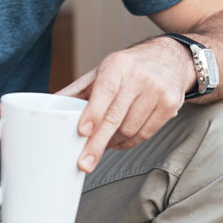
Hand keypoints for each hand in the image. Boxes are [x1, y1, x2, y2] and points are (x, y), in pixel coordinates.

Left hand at [56, 38, 193, 172]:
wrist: (169, 59)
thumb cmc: (128, 67)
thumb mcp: (103, 70)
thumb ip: (79, 88)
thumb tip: (51, 102)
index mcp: (117, 65)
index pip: (105, 91)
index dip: (93, 113)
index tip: (82, 131)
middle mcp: (139, 77)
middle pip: (116, 116)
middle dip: (98, 142)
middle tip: (85, 163)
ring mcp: (157, 92)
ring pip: (130, 129)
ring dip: (112, 142)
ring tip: (102, 143)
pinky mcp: (170, 106)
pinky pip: (145, 133)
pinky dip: (128, 142)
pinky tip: (118, 140)